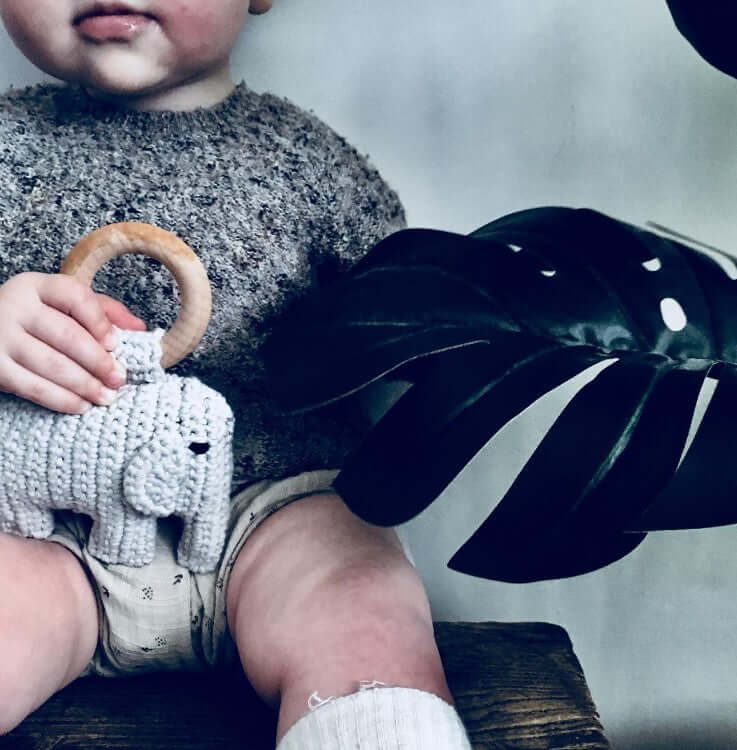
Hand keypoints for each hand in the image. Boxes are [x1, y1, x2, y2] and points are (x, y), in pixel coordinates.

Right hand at [0, 272, 146, 413]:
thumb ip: (102, 311)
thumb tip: (140, 328)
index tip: (116, 344)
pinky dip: (60, 399)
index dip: (99, 322)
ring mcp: (0, 337)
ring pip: (51, 364)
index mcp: (38, 286)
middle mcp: (15, 306)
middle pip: (66, 335)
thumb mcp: (63, 305)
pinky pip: (32, 387)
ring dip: (84, 385)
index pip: (75, 297)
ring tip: (106, 396)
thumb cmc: (34, 319)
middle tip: (119, 379)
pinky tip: (81, 405)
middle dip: (98, 362)